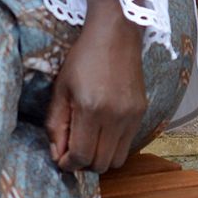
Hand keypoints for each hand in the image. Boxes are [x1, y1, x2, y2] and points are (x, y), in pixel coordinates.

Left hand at [45, 0, 147, 174]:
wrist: (116, 33)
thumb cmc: (83, 58)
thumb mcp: (61, 89)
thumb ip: (56, 124)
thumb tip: (57, 155)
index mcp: (91, 109)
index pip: (81, 156)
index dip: (68, 164)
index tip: (60, 157)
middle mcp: (116, 117)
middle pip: (101, 164)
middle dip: (83, 163)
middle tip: (72, 150)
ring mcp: (132, 116)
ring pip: (117, 160)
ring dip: (100, 158)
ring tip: (88, 141)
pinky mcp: (142, 113)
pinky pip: (127, 144)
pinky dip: (113, 146)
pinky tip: (102, 130)